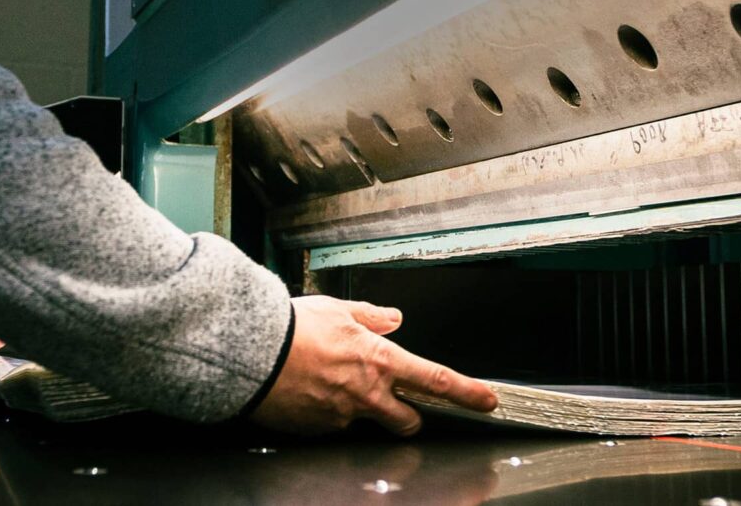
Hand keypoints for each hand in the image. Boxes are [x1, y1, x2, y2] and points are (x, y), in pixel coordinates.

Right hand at [248, 295, 497, 435]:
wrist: (252, 352)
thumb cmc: (292, 328)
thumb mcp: (339, 309)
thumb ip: (371, 317)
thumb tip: (392, 318)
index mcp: (380, 359)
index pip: (438, 380)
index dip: (468, 392)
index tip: (488, 401)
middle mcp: (367, 392)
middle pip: (409, 420)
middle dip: (409, 417)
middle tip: (398, 404)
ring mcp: (343, 416)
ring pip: (366, 421)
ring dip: (360, 409)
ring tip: (331, 385)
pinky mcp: (319, 430)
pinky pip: (332, 424)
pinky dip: (326, 411)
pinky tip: (308, 391)